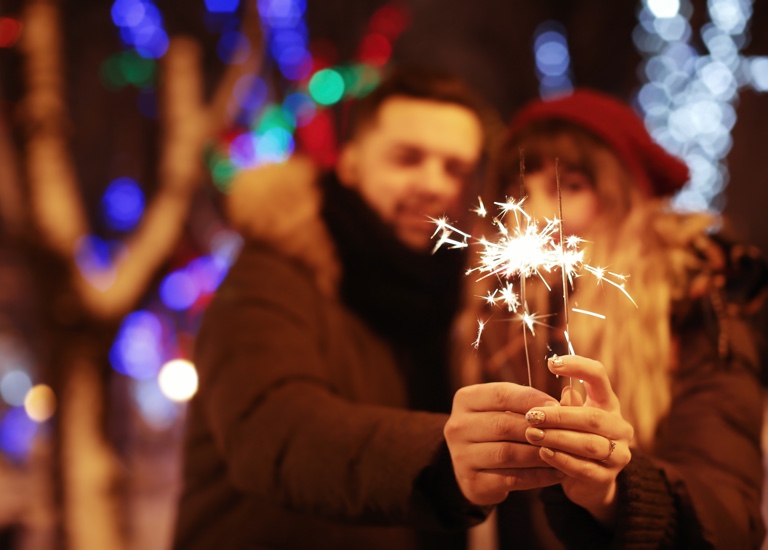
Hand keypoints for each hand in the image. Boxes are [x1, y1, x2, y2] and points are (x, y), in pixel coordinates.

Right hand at [444, 382, 565, 505]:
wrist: (475, 465)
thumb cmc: (498, 429)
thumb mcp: (508, 409)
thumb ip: (533, 402)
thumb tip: (570, 398)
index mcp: (465, 400)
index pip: (501, 394)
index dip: (531, 399)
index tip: (557, 406)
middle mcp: (457, 426)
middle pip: (503, 424)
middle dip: (538, 429)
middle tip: (565, 433)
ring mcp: (461, 455)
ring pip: (507, 453)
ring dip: (539, 454)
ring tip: (563, 453)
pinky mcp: (472, 481)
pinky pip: (511, 478)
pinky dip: (537, 476)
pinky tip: (556, 473)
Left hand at [523, 354, 633, 525]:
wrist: (589, 481)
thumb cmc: (575, 439)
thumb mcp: (570, 419)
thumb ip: (567, 405)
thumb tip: (567, 391)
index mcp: (608, 403)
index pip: (599, 376)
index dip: (578, 367)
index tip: (552, 363)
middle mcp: (619, 427)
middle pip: (592, 417)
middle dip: (558, 416)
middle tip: (531, 416)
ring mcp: (618, 454)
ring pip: (588, 444)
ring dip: (557, 438)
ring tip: (532, 434)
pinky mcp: (608, 478)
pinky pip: (584, 468)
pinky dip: (562, 459)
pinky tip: (543, 452)